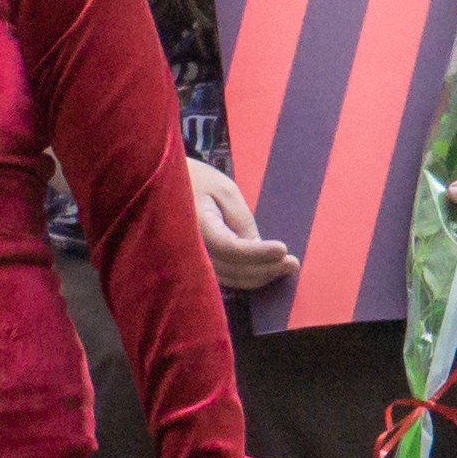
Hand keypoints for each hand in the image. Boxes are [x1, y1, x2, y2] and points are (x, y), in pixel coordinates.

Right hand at [188, 161, 295, 293]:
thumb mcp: (224, 189)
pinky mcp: (196, 263)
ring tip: (286, 268)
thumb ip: (241, 219)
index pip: (231, 248)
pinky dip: (246, 277)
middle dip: (266, 269)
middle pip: (233, 269)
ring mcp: (191, 259)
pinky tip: (267, 271)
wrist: (162, 184)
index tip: (284, 249)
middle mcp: (190, 250)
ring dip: (260, 276)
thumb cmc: (195, 179)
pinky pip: (223, 277)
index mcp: (196, 226)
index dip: (259, 252)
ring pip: (230, 278)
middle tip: (294, 264)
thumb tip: (258, 246)